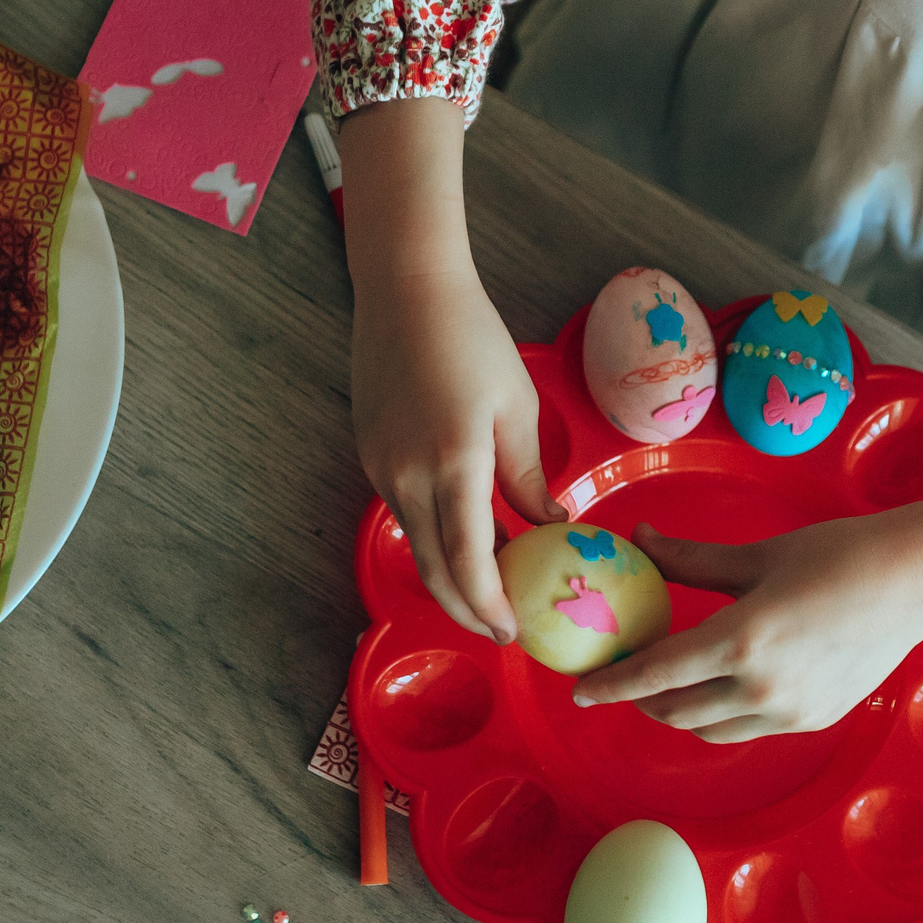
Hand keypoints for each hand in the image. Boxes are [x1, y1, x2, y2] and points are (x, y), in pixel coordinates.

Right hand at [340, 99, 560, 645]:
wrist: (405, 289)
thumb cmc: (472, 338)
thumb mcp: (516, 408)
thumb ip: (528, 477)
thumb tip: (552, 525)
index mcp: (453, 464)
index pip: (467, 561)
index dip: (488, 605)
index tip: (512, 633)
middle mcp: (407, 475)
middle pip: (433, 569)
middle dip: (467, 609)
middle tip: (502, 631)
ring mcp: (381, 467)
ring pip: (416, 543)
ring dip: (451, 574)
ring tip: (493, 586)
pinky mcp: (370, 454)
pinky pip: (404, 512)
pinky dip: (434, 536)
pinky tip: (465, 534)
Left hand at [572, 484, 922, 741]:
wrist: (913, 582)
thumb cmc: (836, 555)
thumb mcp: (755, 556)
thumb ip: (689, 560)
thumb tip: (638, 540)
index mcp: (740, 640)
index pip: (655, 674)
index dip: (610, 685)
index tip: (577, 690)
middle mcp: (761, 688)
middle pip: (676, 711)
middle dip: (641, 699)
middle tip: (626, 672)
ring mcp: (790, 712)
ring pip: (710, 729)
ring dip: (679, 711)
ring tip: (669, 681)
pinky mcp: (813, 721)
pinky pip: (748, 729)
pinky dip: (722, 714)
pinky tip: (721, 685)